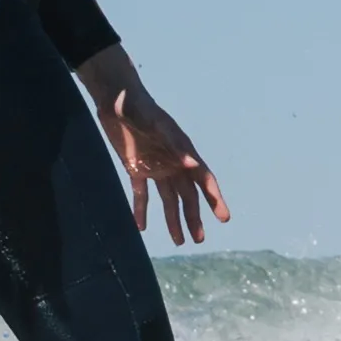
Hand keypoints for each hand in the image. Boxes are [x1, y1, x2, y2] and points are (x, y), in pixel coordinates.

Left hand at [96, 74, 231, 247]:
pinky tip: (141, 227)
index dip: (214, 199)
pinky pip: (141, 194)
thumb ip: (175, 144)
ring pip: (168, 199)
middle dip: (194, 218)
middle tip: (198, 239)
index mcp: (183, 152)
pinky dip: (141, 209)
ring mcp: (155, 167)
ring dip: (173, 219)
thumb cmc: (139, 108)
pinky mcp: (136, 168)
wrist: (116, 100)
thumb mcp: (157, 124)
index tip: (224, 217)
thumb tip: (193, 164)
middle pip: (187, 196)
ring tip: (178, 241)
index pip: (203, 180)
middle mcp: (173, 163)